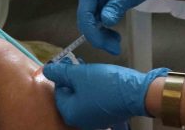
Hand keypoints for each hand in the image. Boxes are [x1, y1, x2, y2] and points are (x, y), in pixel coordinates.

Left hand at [44, 60, 167, 128]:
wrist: (137, 93)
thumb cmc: (106, 85)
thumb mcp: (80, 74)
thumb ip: (61, 72)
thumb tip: (47, 69)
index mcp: (70, 113)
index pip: (58, 91)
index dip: (63, 75)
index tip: (69, 63)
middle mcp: (80, 121)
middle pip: (70, 95)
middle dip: (74, 78)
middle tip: (79, 64)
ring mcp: (94, 120)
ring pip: (82, 97)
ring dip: (84, 83)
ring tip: (91, 70)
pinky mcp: (106, 116)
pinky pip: (94, 101)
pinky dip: (94, 90)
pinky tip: (101, 80)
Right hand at [77, 0, 167, 54]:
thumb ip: (116, 6)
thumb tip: (105, 22)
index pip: (84, 13)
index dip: (91, 31)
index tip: (102, 44)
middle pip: (86, 21)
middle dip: (98, 37)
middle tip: (115, 48)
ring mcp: (93, 1)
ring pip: (91, 25)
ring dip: (102, 37)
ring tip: (117, 44)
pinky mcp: (99, 7)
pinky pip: (98, 24)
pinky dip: (105, 32)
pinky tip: (115, 37)